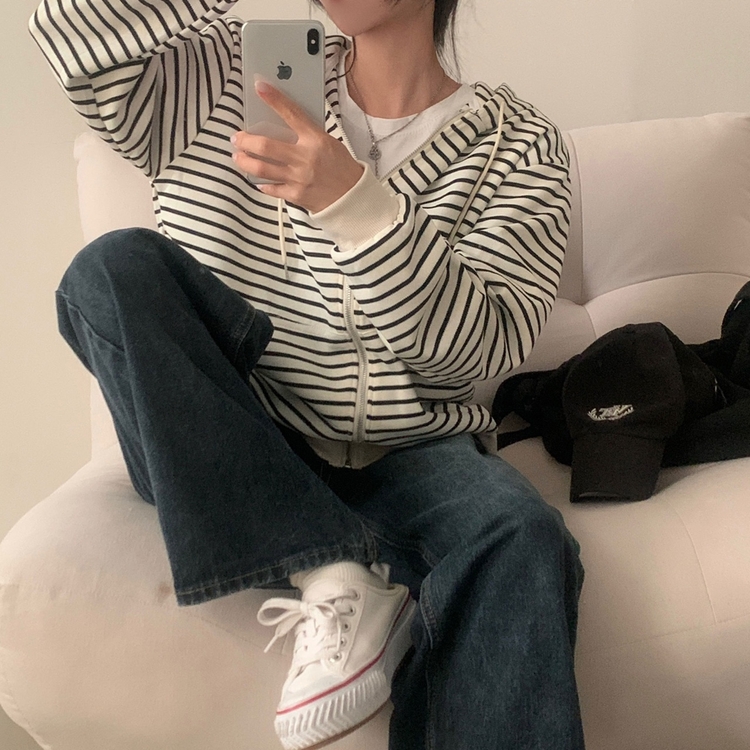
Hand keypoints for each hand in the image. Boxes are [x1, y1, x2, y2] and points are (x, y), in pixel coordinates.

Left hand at [231, 81, 364, 213]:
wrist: (353, 197)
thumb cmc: (342, 169)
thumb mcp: (329, 143)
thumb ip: (307, 135)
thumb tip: (282, 125)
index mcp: (316, 140)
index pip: (291, 114)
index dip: (274, 100)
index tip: (260, 88)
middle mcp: (305, 158)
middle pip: (266, 146)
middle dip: (246, 140)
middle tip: (237, 137)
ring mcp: (299, 178)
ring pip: (262, 169)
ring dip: (245, 162)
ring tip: (238, 157)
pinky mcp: (296, 195)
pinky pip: (271, 188)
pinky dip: (261, 184)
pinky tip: (257, 180)